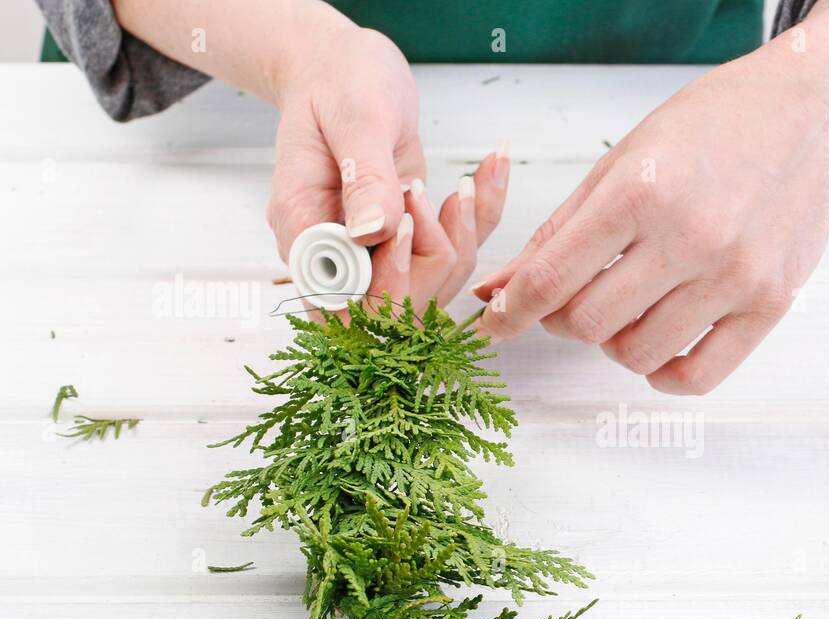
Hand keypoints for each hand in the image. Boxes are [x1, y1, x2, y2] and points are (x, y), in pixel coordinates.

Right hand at [268, 24, 509, 308]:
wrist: (341, 68)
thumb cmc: (338, 81)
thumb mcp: (356, 118)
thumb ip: (365, 177)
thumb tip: (372, 233)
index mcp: (306, 229)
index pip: (343, 300)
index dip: (385, 281)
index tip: (405, 222)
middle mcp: (339, 253)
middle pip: (395, 307)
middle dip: (431, 257)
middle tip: (432, 194)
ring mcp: (375, 251)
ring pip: (433, 287)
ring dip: (459, 238)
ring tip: (463, 184)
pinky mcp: (409, 239)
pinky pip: (453, 253)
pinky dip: (480, 218)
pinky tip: (489, 173)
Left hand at [473, 0, 828, 392]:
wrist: (813, 112)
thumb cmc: (716, 124)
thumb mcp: (623, 160)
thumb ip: (558, 230)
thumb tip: (496, 288)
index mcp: (640, 191)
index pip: (551, 279)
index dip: (511, 311)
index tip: (500, 321)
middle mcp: (690, 237)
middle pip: (588, 324)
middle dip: (564, 319)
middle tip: (573, 298)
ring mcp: (735, 276)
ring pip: (637, 354)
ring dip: (613, 342)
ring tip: (625, 309)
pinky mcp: (770, 304)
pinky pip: (698, 376)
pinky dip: (663, 374)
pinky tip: (657, 348)